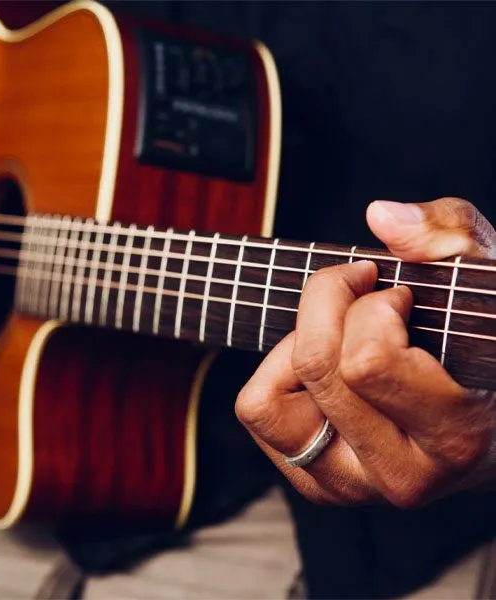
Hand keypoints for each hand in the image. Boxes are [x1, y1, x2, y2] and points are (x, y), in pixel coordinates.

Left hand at [235, 197, 495, 507]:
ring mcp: (352, 487)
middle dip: (331, 304)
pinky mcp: (315, 484)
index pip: (366, 361)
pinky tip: (323, 369)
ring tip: (342, 337)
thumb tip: (380, 216)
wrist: (487, 425)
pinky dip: (277, 373)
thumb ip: (448, 237)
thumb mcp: (481, 280)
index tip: (399, 293)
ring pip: (268, 400)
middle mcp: (401, 477)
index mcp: (456, 436)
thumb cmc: (481, 343)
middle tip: (364, 296)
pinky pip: (257, 410)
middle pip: (315, 365)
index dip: (373, 305)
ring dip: (297, 347)